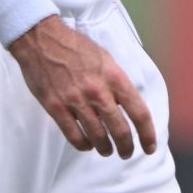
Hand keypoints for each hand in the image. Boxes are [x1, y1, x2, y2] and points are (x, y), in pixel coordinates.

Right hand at [9, 16, 157, 159]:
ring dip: (105, 148)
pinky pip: (73, 135)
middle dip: (127, 146)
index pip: (139, 112)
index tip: (150, 146)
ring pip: (97, 136)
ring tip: (107, 151)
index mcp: (115, 77)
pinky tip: (87, 145)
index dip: (147, 134)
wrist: (43, 40)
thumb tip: (128, 104)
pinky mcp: (56, 107)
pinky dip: (83, 144)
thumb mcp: (106, 59)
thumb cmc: (77, 48)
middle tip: (126, 152)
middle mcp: (98, 91)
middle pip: (120, 129)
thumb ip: (117, 82)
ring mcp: (76, 100)